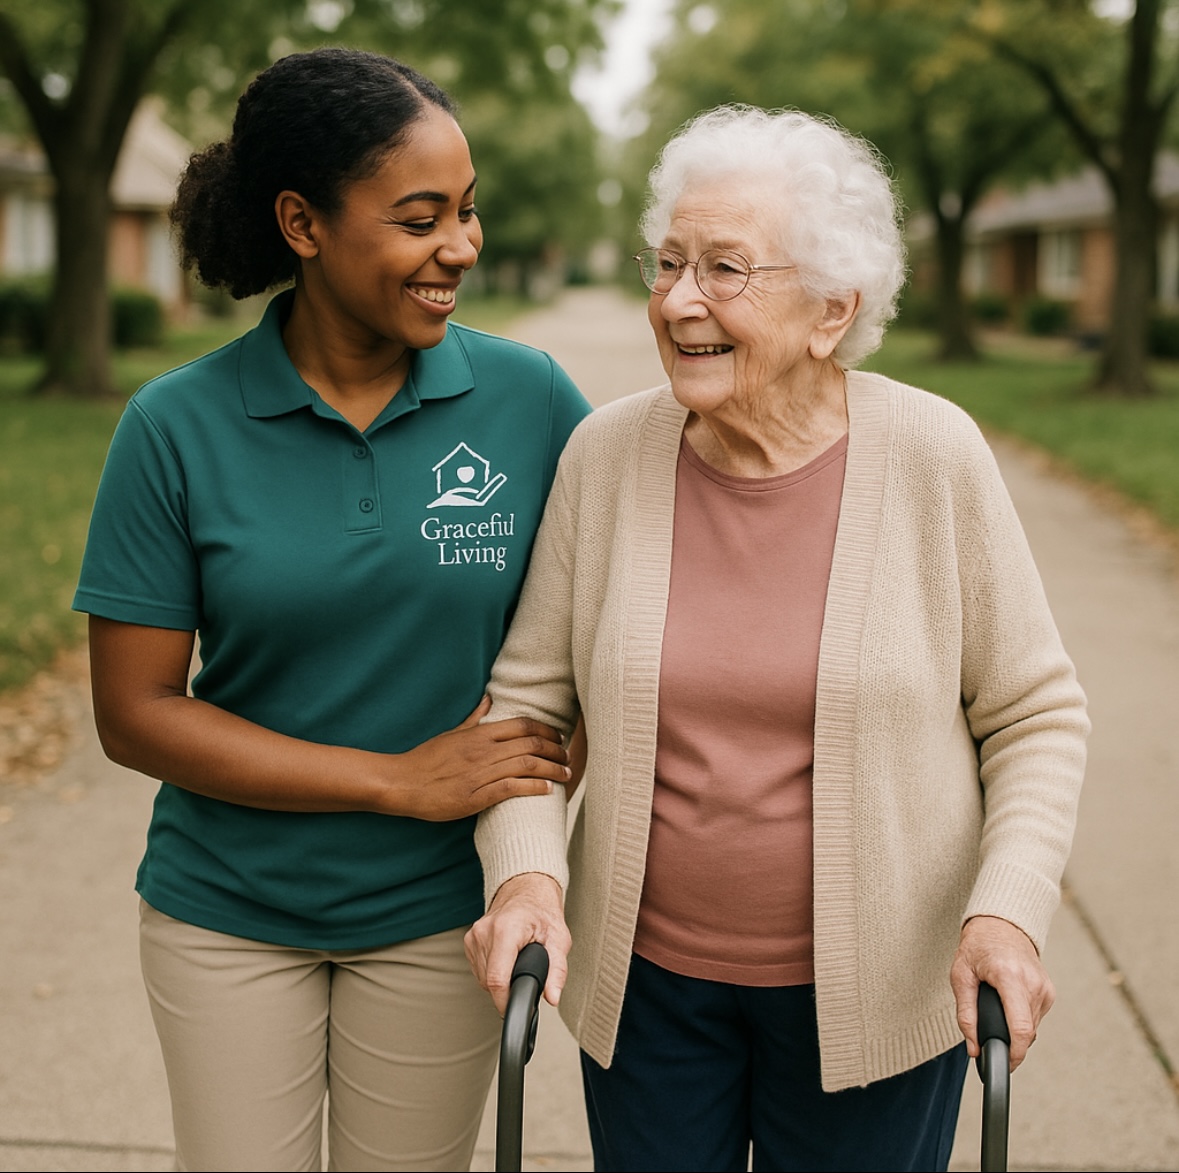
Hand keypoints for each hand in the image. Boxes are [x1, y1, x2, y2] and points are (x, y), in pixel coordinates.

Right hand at [389, 697, 570, 820]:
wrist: (403, 783)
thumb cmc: (426, 759)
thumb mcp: (451, 733)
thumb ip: (474, 719)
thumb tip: (489, 700)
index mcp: (479, 734)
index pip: (523, 725)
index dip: (547, 729)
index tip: (559, 737)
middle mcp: (483, 750)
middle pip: (531, 743)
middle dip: (556, 750)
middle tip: (569, 757)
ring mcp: (480, 773)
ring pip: (526, 764)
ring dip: (551, 769)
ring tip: (566, 774)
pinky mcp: (475, 796)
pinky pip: (510, 788)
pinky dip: (532, 787)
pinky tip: (547, 790)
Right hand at [465, 872, 570, 1013]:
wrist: (525, 889)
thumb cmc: (542, 912)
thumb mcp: (559, 939)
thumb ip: (557, 970)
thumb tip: (552, 997)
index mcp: (506, 929)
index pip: (497, 978)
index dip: (506, 1001)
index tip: (516, 1009)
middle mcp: (484, 931)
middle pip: (490, 982)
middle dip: (509, 988)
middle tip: (527, 974)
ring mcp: (474, 935)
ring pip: (483, 978)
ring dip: (500, 980)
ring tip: (517, 962)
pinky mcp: (469, 940)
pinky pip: (479, 969)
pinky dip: (493, 971)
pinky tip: (506, 959)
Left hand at [951, 915, 1055, 1071]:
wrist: (1001, 924)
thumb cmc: (977, 947)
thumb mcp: (960, 976)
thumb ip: (965, 1014)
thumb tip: (973, 1049)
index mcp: (1011, 977)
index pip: (1021, 1028)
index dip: (1014, 1053)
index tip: (1003, 1066)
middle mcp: (1034, 983)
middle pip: (1026, 1032)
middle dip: (1007, 1041)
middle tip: (987, 1036)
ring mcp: (1045, 987)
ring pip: (1032, 1027)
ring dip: (1013, 1029)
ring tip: (994, 1012)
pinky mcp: (1050, 991)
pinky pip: (1035, 1017)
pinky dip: (1020, 1019)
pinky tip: (1007, 1006)